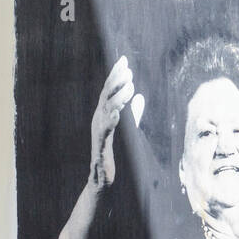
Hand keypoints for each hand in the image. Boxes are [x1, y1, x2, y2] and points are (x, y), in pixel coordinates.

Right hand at [90, 55, 144, 189]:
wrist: (102, 178)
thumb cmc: (113, 153)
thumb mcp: (127, 130)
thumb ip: (132, 113)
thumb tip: (140, 96)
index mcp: (104, 114)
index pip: (109, 90)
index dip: (115, 74)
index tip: (124, 59)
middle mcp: (98, 120)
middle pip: (106, 96)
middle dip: (116, 81)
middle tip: (128, 70)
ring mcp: (98, 133)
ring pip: (106, 110)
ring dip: (118, 97)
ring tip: (130, 87)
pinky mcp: (100, 147)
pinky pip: (105, 132)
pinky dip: (111, 121)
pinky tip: (118, 113)